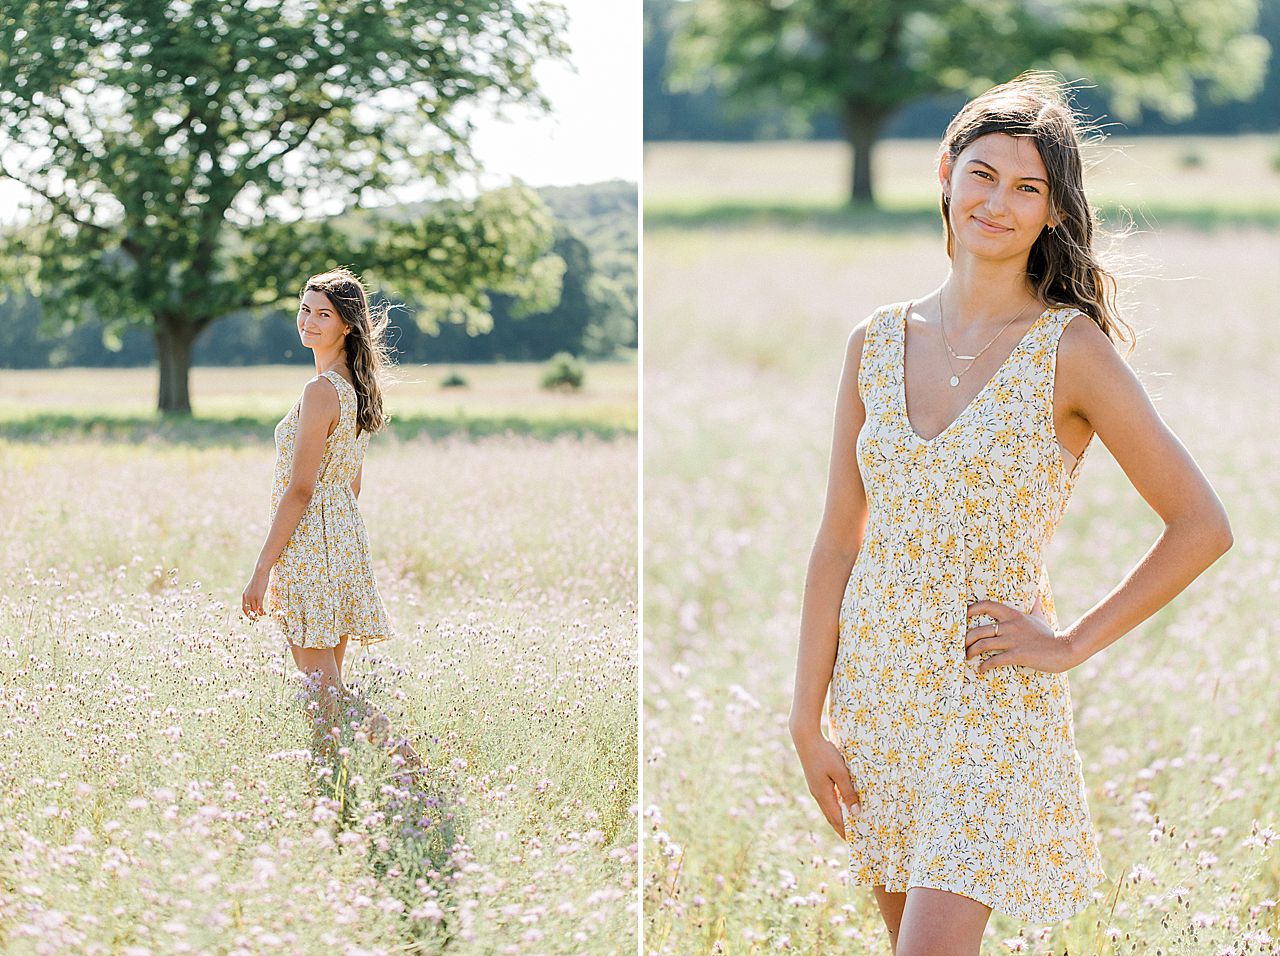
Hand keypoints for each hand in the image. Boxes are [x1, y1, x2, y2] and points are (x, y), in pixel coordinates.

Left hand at [241, 571, 267, 622]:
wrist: (260, 572)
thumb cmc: (258, 579)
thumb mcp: (252, 587)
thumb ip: (251, 593)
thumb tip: (255, 599)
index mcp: (244, 595)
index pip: (244, 607)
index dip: (247, 613)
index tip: (251, 616)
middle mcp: (247, 597)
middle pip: (249, 610)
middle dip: (253, 616)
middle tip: (257, 619)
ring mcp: (253, 597)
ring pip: (254, 610)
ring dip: (258, 614)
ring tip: (263, 615)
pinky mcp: (259, 596)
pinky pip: (260, 607)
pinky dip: (262, 612)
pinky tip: (265, 613)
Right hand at [793, 731, 860, 839]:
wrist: (806, 738)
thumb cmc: (824, 753)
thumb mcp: (840, 772)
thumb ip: (848, 792)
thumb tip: (855, 813)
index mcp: (823, 794)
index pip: (836, 819)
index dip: (845, 830)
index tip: (854, 840)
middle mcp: (817, 794)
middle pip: (830, 817)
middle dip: (841, 828)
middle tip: (851, 839)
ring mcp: (815, 788)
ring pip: (828, 808)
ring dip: (837, 819)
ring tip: (847, 826)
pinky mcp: (815, 781)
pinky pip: (826, 800)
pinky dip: (834, 807)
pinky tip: (839, 806)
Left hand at [964, 598, 1081, 673]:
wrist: (1064, 649)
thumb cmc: (1049, 634)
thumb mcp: (1039, 616)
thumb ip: (1034, 604)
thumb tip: (1036, 591)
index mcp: (1013, 615)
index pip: (987, 605)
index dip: (972, 609)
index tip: (963, 614)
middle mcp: (1010, 626)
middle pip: (979, 630)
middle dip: (966, 639)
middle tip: (961, 645)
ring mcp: (1013, 641)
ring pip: (983, 644)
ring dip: (971, 652)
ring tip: (967, 657)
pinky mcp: (1018, 655)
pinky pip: (995, 660)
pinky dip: (985, 665)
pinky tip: (981, 669)